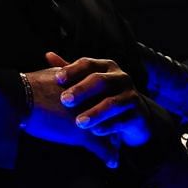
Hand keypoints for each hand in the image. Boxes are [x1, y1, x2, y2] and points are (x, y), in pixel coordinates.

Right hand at [21, 57, 121, 167]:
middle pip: (110, 115)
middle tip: (117, 134)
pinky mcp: (85, 134)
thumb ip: (59, 68)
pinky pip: (103, 149)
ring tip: (115, 149)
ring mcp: (90, 117)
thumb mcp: (50, 73)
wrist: (20, 98)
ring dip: (113, 141)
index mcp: (86, 85)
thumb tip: (52, 57)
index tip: (107, 112)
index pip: (104, 96)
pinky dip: (108, 156)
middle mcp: (93, 100)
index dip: (105, 105)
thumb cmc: (30, 86)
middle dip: (113, 124)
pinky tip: (112, 162)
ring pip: (111, 132)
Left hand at [50, 51, 171, 148]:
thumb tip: (48, 55)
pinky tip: (95, 132)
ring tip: (79, 122)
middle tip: (64, 101)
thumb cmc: (103, 95)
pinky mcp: (139, 115)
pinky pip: (122, 121)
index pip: (87, 64)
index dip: (72, 70)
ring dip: (94, 113)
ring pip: (112, 103)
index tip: (56, 79)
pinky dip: (107, 127)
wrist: (134, 116)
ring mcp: (132, 96)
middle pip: (100, 81)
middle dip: (81, 91)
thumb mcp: (87, 82)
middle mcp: (121, 78)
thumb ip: (70, 70)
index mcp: (106, 67)